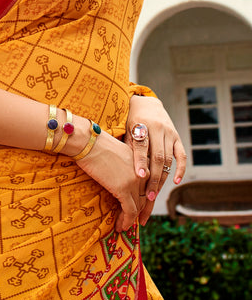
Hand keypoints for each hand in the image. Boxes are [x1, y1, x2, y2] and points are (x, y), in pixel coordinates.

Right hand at [73, 126, 144, 231]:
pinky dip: (126, 221)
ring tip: (124, 226)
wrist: (87, 141)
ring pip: (138, 206)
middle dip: (142, 212)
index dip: (147, 199)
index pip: (149, 185)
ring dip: (131, 219)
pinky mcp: (123, 189)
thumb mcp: (118, 152)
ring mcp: (135, 182)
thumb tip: (120, 175)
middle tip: (138, 222)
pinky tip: (121, 227)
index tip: (142, 209)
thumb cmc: (95, 143)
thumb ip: (126, 164)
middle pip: (147, 198)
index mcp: (143, 163)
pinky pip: (129, 210)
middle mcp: (143, 173)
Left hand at [127, 95, 186, 224]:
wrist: (146, 102)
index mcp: (141, 125)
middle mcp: (157, 129)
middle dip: (153, 179)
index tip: (138, 177)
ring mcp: (169, 133)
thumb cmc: (129, 119)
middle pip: (157, 157)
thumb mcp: (123, 127)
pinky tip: (175, 182)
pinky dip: (180, 169)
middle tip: (148, 197)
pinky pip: (181, 155)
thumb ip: (125, 144)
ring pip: (168, 160)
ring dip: (162, 179)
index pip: (141, 147)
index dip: (140, 162)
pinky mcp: (177, 137)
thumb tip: (117, 166)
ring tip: (154, 196)